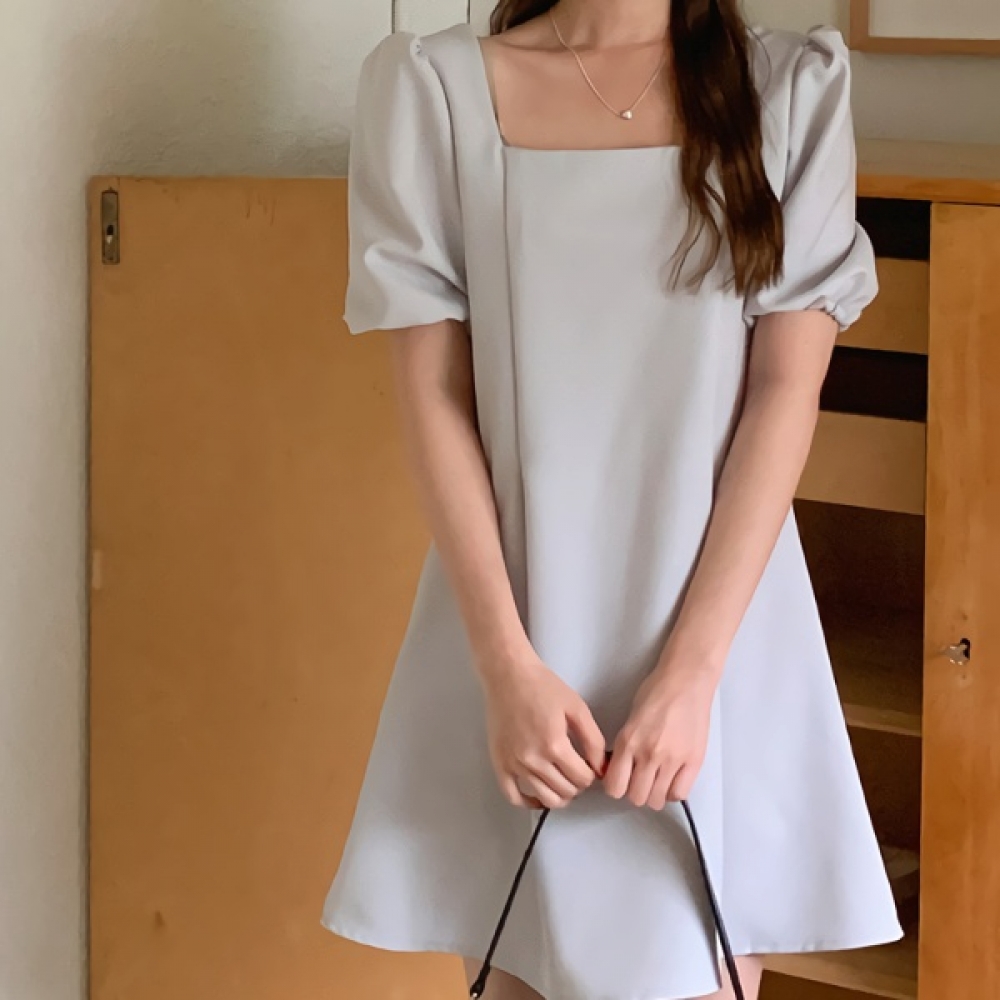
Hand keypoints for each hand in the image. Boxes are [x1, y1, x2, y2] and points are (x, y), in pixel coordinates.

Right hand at [482, 655, 605, 809]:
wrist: (509, 675)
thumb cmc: (543, 687)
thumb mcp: (577, 708)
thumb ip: (593, 739)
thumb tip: (600, 767)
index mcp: (554, 745)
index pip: (582, 778)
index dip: (592, 774)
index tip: (589, 766)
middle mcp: (532, 759)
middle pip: (566, 790)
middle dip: (578, 784)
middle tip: (577, 770)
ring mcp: (513, 764)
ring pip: (544, 798)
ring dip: (560, 795)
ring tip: (563, 782)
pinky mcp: (500, 763)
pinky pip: (513, 797)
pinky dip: (528, 803)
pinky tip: (539, 797)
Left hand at [604, 665, 714, 808]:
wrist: (686, 681)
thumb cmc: (657, 693)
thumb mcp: (629, 719)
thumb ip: (623, 747)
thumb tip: (616, 770)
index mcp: (628, 741)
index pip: (614, 787)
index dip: (616, 787)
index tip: (620, 781)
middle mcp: (649, 753)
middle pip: (636, 798)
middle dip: (635, 791)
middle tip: (639, 779)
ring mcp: (673, 759)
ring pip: (657, 800)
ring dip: (654, 793)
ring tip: (657, 779)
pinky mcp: (694, 761)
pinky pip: (680, 794)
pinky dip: (673, 791)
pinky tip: (672, 778)